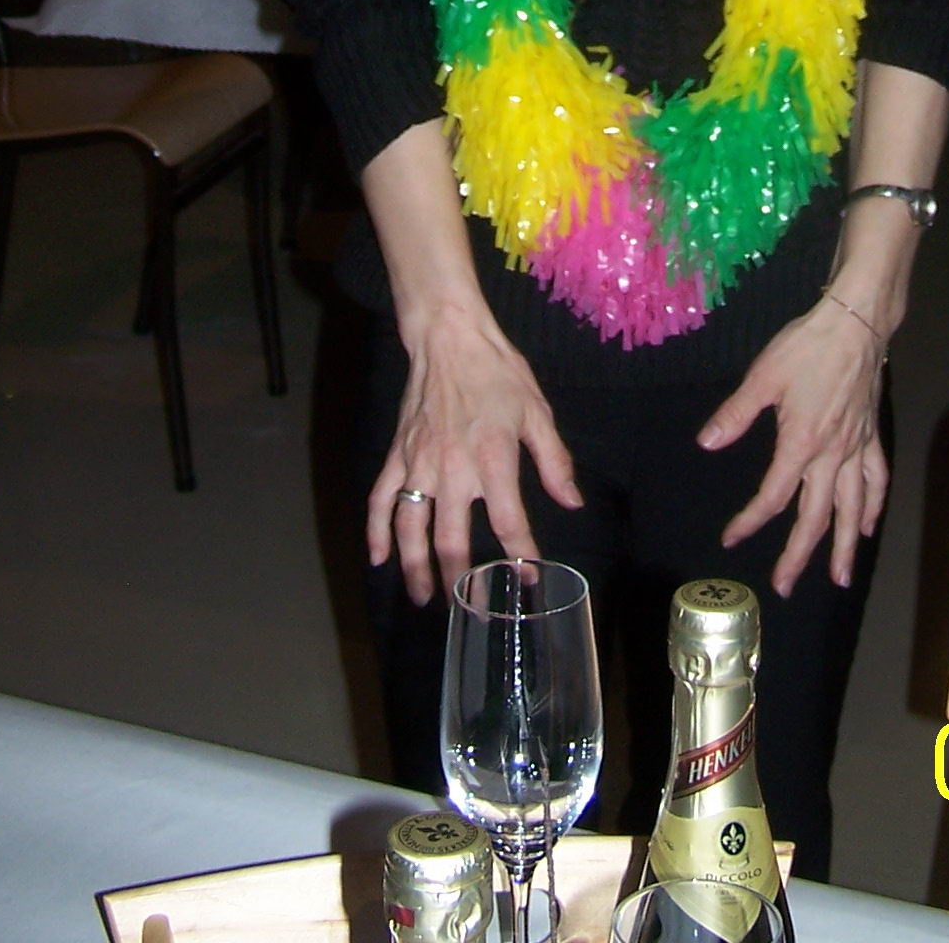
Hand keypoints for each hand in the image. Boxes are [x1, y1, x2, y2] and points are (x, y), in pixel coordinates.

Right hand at [367, 304, 582, 605]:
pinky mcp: (397, 455)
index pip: (509, 523)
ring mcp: (418, 465)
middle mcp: (452, 469)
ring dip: (416, 568)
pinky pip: (380, 500)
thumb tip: (571, 502)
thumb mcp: (537, 411)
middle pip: (453, 541)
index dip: (521, 556)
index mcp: (492, 459)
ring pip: (412, 530)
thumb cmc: (498, 372)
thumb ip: (553, 460)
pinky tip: (378, 558)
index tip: (529, 580)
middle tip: (472, 610)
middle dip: (464, 581)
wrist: (449, 338)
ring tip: (425, 598)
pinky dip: (377, 532)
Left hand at [698, 296, 887, 596]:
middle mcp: (832, 455)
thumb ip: (735, 414)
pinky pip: (876, 480)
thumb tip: (706, 443)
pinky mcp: (871, 436)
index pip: (773, 495)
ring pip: (853, 509)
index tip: (731, 537)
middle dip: (800, 556)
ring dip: (845, 546)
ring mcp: (856, 448)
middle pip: (816, 516)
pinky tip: (869, 524)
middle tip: (785, 586)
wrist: (856, 324)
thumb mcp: (763, 376)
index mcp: (802, 443)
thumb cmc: (807, 347)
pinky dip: (873, 506)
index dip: (750, 520)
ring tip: (841, 578)